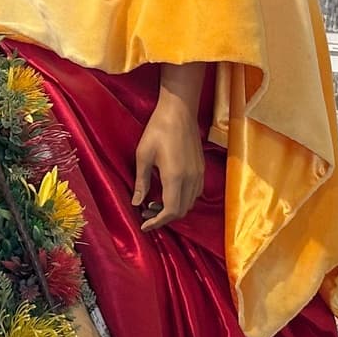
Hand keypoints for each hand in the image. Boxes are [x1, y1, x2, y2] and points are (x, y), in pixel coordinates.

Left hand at [134, 66, 205, 232]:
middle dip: (164, 217)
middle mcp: (191, 179)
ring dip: (174, 209)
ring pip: (190, 203)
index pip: (171, 211)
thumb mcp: (143, 156)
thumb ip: (142, 182)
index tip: (144, 225)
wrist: (179, 111)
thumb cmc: (158, 130)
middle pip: (182, 211)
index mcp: (175, 177)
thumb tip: (136, 203)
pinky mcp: (201, 168)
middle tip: (146, 213)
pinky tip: (169, 192)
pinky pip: (195, 193)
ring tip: (155, 203)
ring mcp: (199, 174)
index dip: (158, 222)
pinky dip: (182, 199)